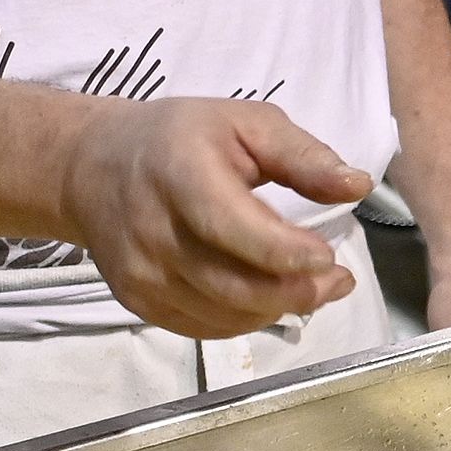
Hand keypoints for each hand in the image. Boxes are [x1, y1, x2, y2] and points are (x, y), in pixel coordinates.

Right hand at [52, 98, 372, 337]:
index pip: (235, 230)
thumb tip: (357, 185)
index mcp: (181, 175)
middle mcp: (153, 231)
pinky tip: (271, 297)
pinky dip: (247, 319)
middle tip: (338, 280)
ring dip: (279, 309)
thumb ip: (303, 155)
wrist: (93, 168)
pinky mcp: (138, 301)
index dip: (287, 253)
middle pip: (234, 285)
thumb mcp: (246, 122)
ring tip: (314, 287)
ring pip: (224, 314)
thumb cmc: (182, 137)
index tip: (329, 256)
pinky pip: (203, 327)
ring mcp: (141, 273)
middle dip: (297, 292)